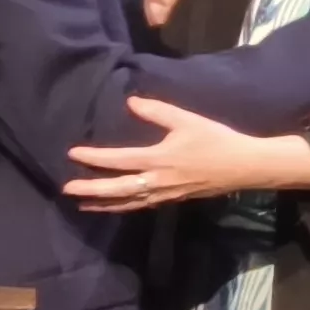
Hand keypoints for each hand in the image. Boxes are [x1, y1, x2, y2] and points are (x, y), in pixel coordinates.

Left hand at [65, 96, 309, 211]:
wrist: (243, 167)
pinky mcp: (172, 199)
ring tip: (81, 203)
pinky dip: (123, 206)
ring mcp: (164, 194)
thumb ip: (157, 111)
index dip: (94, 159)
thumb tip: (130, 102)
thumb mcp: (187, 120)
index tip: (73, 154)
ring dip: (103, 203)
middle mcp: (158, 181)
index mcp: (160, 159)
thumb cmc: (216, 140)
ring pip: (127, 202)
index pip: (119, 160)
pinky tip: (113, 205)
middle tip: (67, 188)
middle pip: (117, 189)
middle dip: (91, 190)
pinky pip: (141, 205)